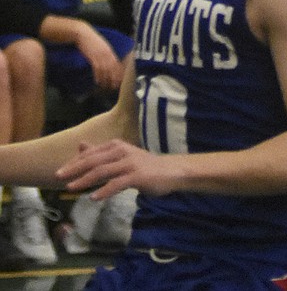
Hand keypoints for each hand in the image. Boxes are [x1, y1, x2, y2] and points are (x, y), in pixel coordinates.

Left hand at [59, 138, 181, 198]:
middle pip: (94, 160)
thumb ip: (100, 153)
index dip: (74, 162)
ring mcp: (130, 163)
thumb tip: (80, 145)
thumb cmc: (143, 166)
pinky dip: (105, 190)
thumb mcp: (120, 156)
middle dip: (75, 169)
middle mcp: (122, 151)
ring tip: (71, 188)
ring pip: (103, 171)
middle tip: (58, 177)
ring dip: (85, 180)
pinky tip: (94, 198)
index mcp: (116, 145)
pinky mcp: (137, 176)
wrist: (170, 171)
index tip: (60, 172)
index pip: (91, 153)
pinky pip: (118, 183)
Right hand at [75, 24, 123, 89]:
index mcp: (110, 51)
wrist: (83, 34)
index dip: (119, 73)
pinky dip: (98, 76)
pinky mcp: (92, 57)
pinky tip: (97, 81)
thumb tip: (110, 62)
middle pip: (113, 68)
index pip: (117, 63)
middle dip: (114, 78)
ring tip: (105, 86)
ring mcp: (100, 55)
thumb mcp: (102, 46)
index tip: (120, 80)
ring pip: (105, 70)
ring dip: (106, 79)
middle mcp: (107, 53)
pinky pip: (97, 68)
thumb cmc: (92, 40)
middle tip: (114, 87)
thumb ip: (107, 53)